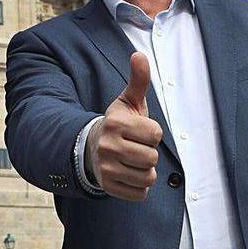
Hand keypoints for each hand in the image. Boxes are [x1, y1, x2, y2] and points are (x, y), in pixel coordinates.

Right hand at [85, 52, 162, 200]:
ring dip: (145, 171)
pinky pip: (140, 194)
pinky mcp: (108, 187)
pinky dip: (139, 187)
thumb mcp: (128, 101)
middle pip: (152, 157)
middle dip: (149, 153)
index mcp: (115, 123)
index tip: (139, 131)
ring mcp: (106, 168)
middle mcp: (108, 146)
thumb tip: (138, 54)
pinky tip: (128, 174)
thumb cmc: (119, 123)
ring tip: (132, 161)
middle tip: (135, 147)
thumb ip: (138, 79)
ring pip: (147, 177)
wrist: (92, 148)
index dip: (152, 133)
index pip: (155, 133)